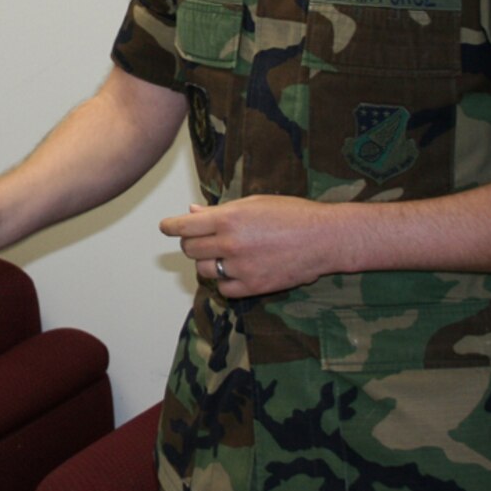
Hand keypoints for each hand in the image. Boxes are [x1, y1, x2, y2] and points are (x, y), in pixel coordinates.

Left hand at [159, 195, 354, 297]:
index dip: (170, 226)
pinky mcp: (252, 286)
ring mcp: (240, 267)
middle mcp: (230, 243)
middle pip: (190, 249)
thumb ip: (220, 211)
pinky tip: (235, 270)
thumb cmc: (292, 214)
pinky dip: (225, 280)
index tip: (166, 227)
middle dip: (192, 243)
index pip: (184, 226)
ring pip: (204, 270)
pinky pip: (224, 288)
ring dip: (208, 262)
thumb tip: (192, 211)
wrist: (324, 239)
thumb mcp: (254, 203)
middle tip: (203, 239)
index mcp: (228, 218)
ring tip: (223, 254)